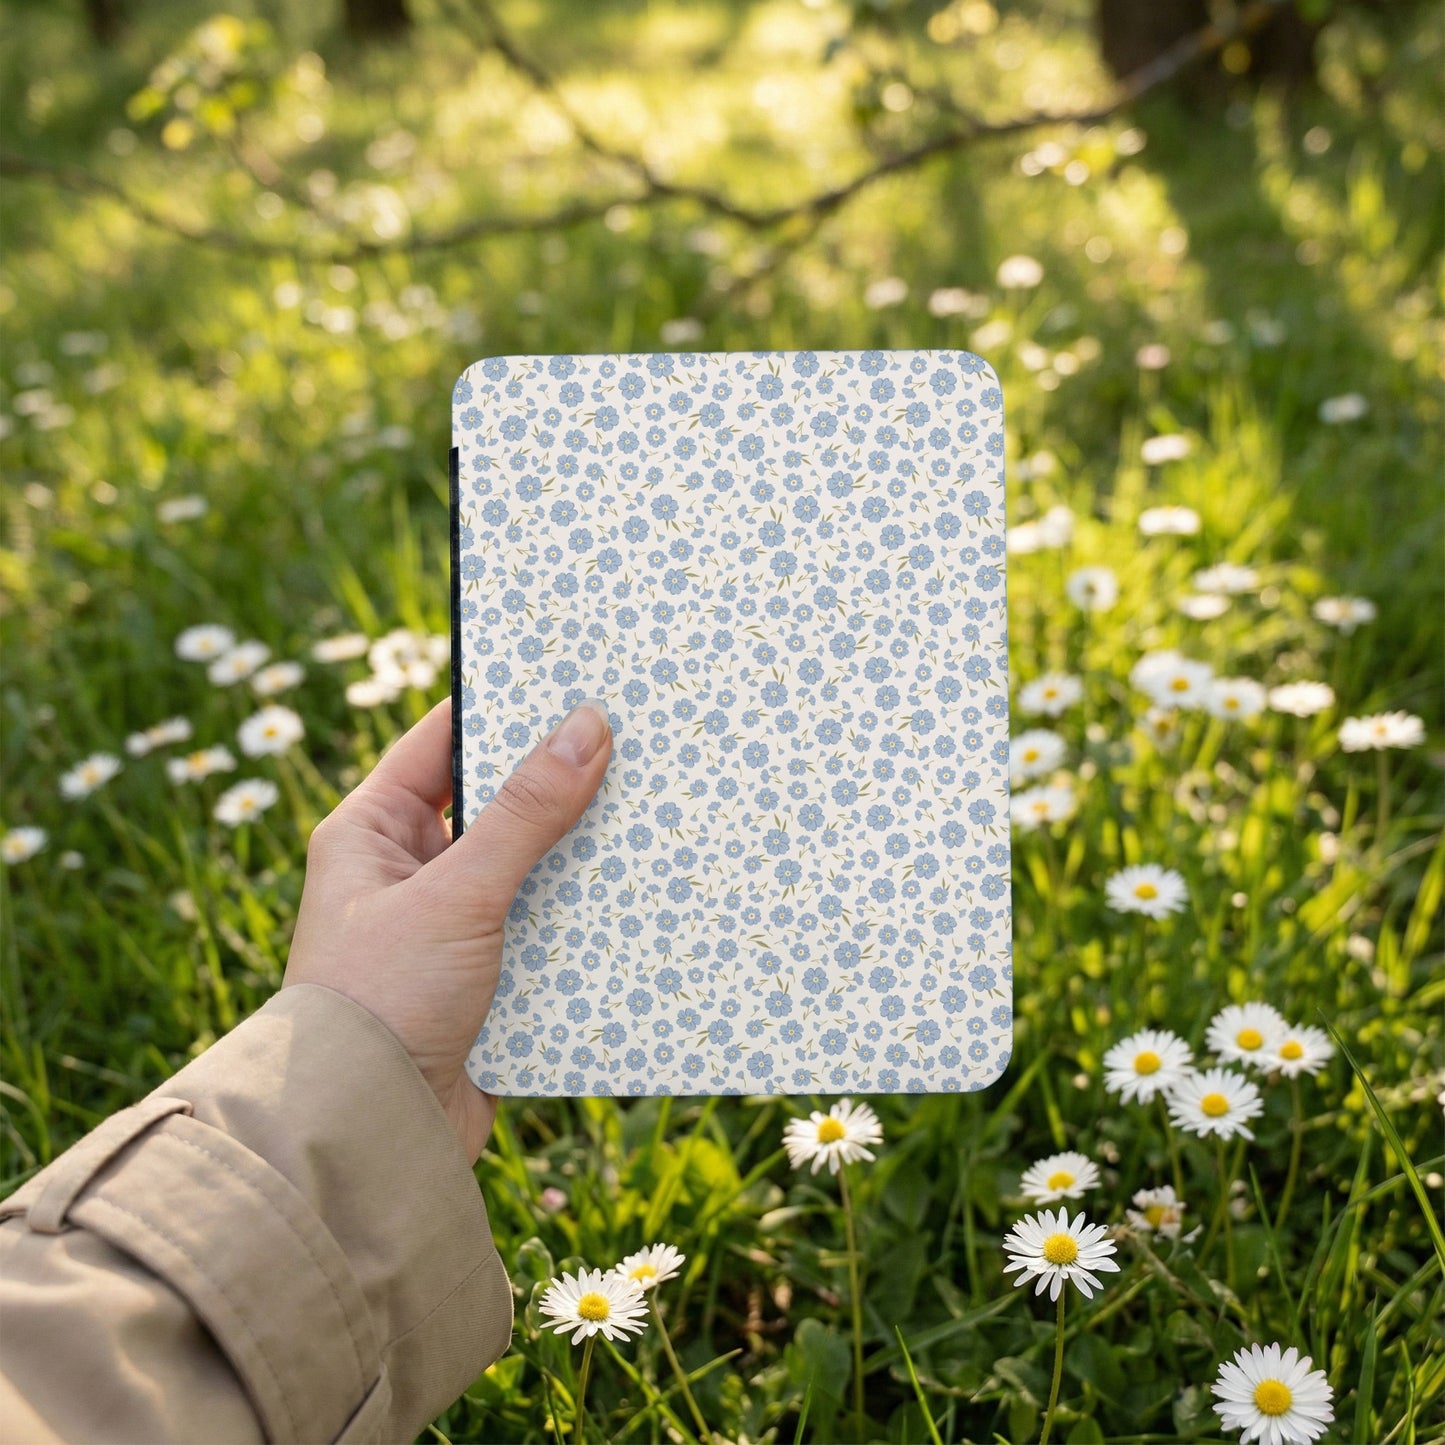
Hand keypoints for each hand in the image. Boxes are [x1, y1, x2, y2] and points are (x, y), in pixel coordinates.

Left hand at [284, 696, 612, 1162]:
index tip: (573, 677)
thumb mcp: (457, 893)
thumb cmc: (380, 999)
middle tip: (632, 740)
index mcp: (371, 831)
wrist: (366, 1136)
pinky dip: (581, 917)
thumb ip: (525, 812)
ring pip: (526, 868)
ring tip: (651, 811)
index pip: (442, 739)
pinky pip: (541, 930)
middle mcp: (406, 872)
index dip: (503, 705)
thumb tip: (587, 725)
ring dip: (576, 854)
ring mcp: (446, 928)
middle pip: (494, 803)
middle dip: (557, 781)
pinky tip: (638, 896)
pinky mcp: (482, 980)